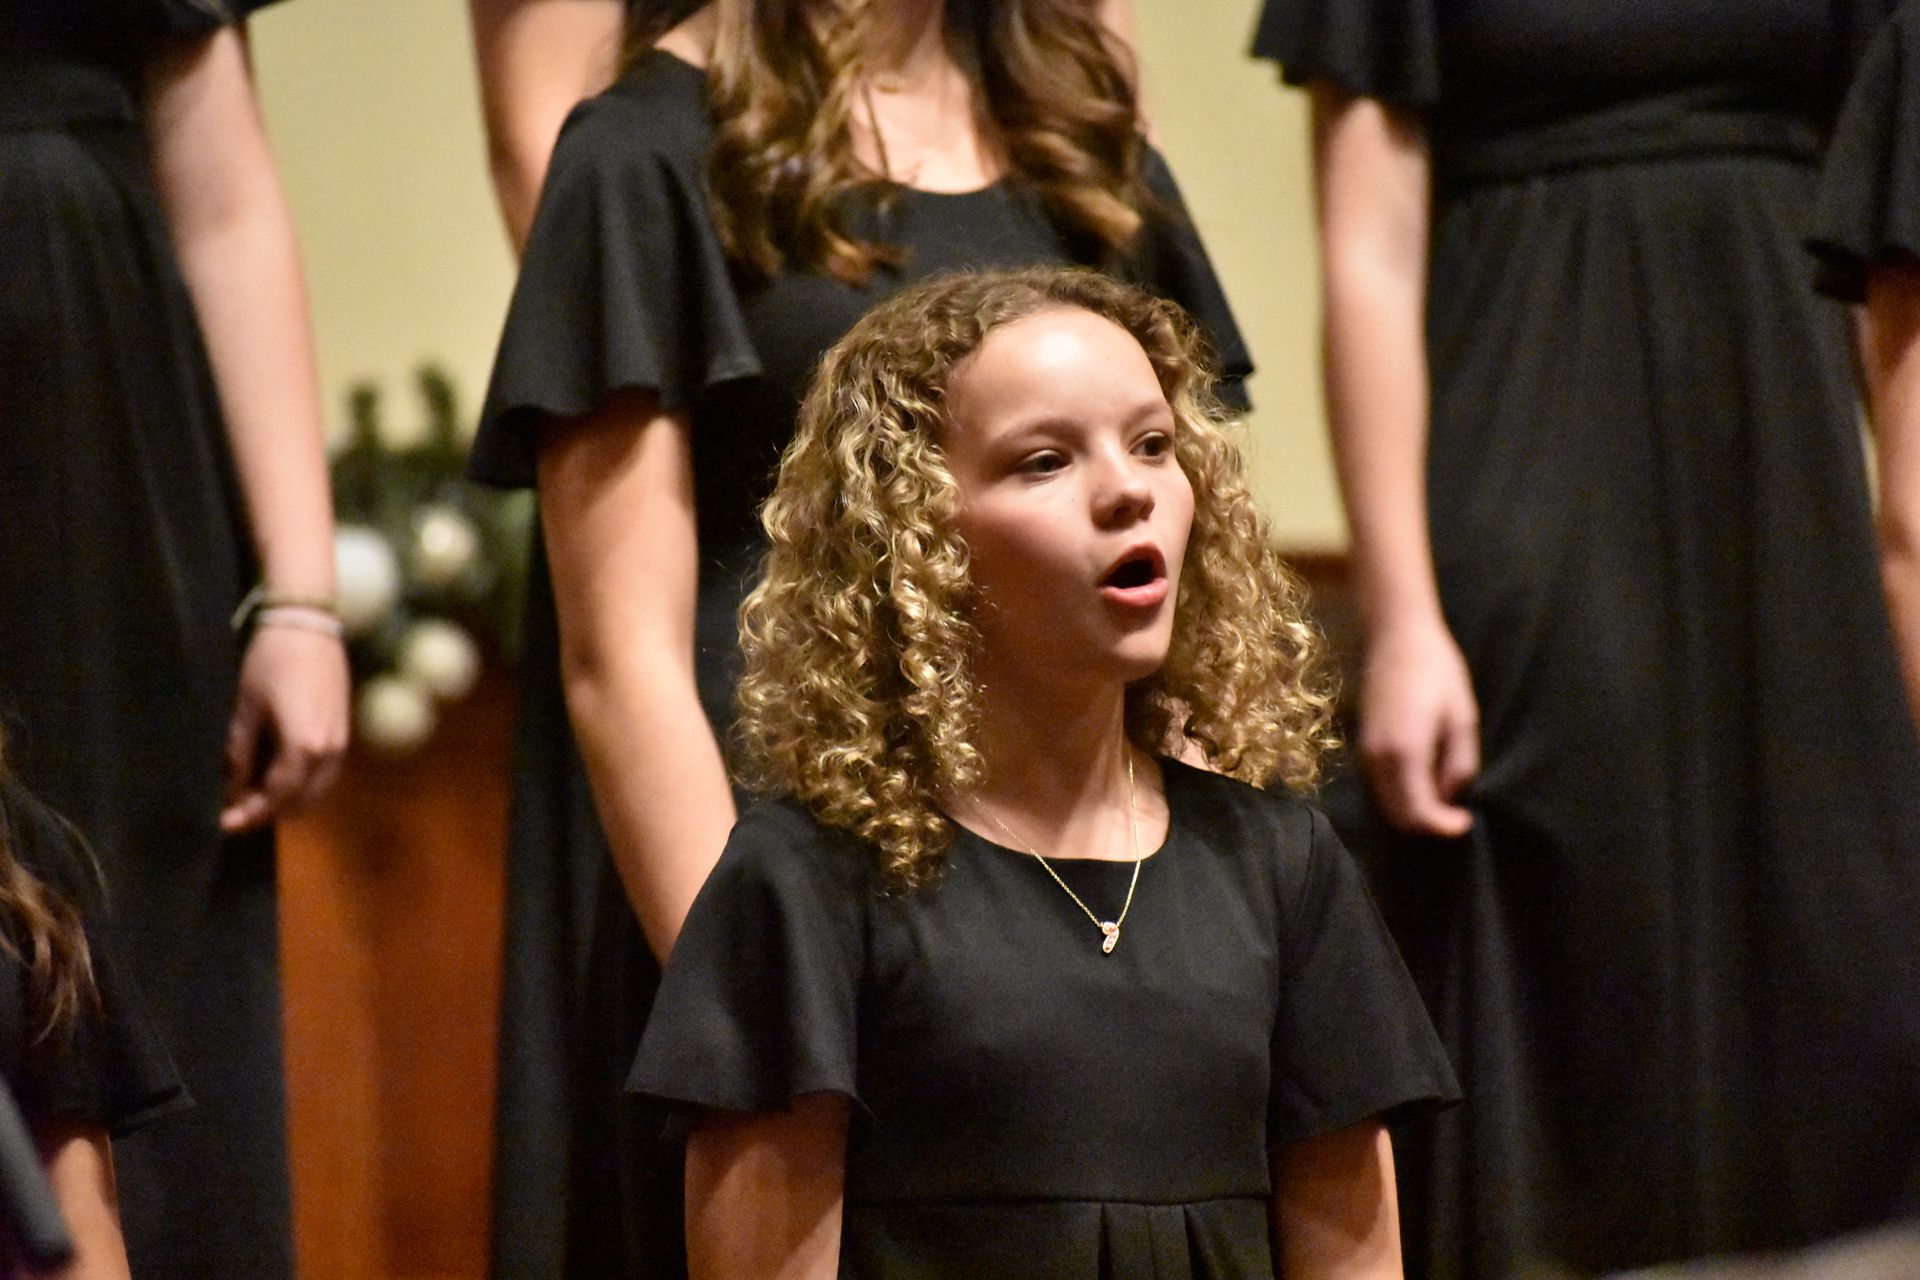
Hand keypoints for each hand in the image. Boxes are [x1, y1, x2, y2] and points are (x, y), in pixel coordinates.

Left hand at [220, 624, 350, 832]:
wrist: (308, 625)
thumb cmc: (270, 662)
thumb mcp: (246, 709)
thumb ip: (240, 754)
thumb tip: (231, 790)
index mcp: (304, 747)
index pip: (276, 797)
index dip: (249, 815)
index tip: (223, 825)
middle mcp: (329, 751)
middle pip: (301, 800)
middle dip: (269, 813)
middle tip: (236, 816)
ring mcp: (341, 741)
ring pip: (317, 789)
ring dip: (288, 801)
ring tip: (254, 799)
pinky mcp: (343, 731)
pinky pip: (325, 773)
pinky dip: (303, 784)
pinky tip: (279, 777)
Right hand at [1358, 615, 1479, 836]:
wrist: (1394, 637)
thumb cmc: (1436, 670)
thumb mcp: (1462, 718)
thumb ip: (1459, 764)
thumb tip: (1451, 796)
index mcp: (1404, 753)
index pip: (1419, 812)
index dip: (1443, 827)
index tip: (1465, 823)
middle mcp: (1377, 760)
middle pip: (1398, 817)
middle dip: (1428, 825)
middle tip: (1456, 816)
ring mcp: (1365, 753)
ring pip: (1387, 805)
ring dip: (1414, 812)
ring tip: (1445, 800)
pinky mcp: (1363, 745)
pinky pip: (1381, 787)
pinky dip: (1402, 796)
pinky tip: (1426, 780)